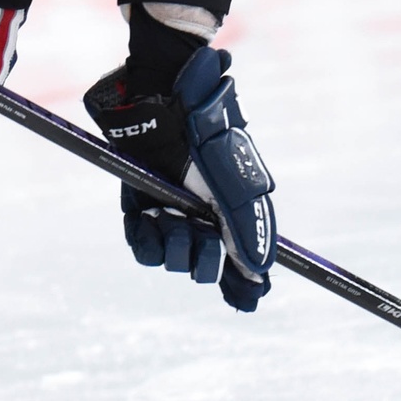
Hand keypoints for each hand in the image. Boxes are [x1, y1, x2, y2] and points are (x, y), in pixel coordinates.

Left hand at [83, 42, 276, 309]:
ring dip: (174, 248)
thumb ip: (246, 231)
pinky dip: (146, 241)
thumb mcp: (233, 188)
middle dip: (205, 261)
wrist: (163, 101)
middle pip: (207, 269)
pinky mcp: (141, 207)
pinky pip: (142, 247)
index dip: (242, 286)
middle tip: (203, 237)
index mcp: (234, 213)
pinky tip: (151, 220)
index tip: (244, 300)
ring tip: (172, 219)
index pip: (241, 262)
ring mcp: (172, 213)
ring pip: (173, 262)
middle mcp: (204, 217)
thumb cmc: (205, 140)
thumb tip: (260, 276)